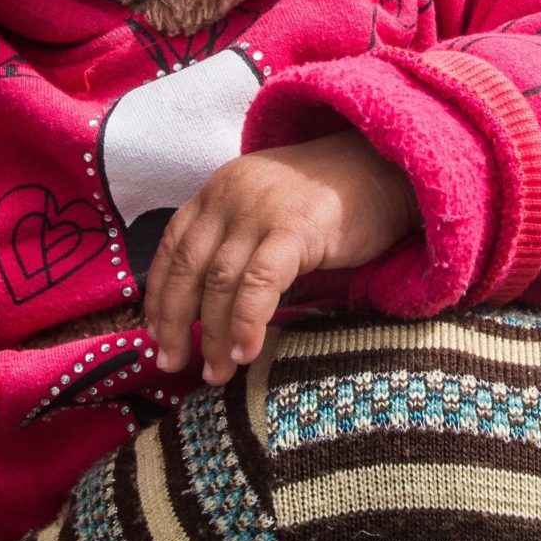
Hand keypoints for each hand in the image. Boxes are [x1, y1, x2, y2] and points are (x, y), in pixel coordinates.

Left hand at [142, 131, 418, 378]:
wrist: (385, 168)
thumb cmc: (328, 200)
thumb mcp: (265, 210)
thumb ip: (234, 242)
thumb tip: (203, 306)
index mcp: (216, 192)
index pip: (172, 249)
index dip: (158, 297)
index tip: (155, 336)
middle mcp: (229, 196)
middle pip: (187, 269)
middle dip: (175, 323)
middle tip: (174, 364)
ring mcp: (261, 210)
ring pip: (219, 281)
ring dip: (211, 334)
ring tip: (216, 372)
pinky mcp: (296, 227)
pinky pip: (259, 282)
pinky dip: (246, 321)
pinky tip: (245, 352)